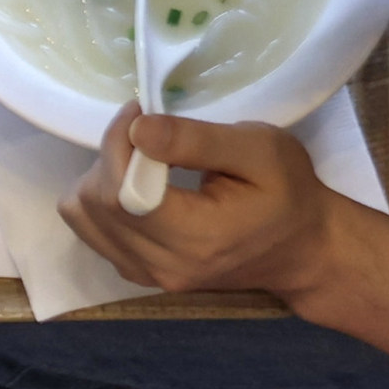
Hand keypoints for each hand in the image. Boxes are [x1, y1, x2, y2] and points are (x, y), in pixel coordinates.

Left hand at [60, 108, 351, 307]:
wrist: (304, 250)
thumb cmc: (289, 192)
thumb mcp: (259, 149)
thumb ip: (196, 140)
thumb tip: (138, 130)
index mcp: (195, 238)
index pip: (120, 192)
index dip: (117, 143)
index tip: (142, 112)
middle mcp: (164, 267)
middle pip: (94, 205)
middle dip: (109, 155)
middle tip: (145, 130)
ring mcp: (150, 277)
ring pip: (84, 220)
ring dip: (100, 178)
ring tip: (142, 159)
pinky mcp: (143, 275)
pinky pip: (95, 234)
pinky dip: (103, 202)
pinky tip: (138, 185)